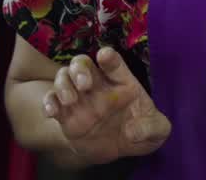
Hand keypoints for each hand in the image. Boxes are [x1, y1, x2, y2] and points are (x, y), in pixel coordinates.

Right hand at [44, 47, 170, 165]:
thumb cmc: (141, 132)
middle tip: (85, 84)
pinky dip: (48, 102)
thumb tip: (134, 131)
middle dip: (80, 68)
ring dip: (63, 84)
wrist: (118, 150)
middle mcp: (100, 86)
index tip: (104, 56)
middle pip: (84, 64)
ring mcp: (81, 99)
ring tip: (70, 101)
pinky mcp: (66, 114)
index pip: (114, 64)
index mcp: (124, 83)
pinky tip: (52, 112)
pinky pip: (52, 100)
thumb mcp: (157, 132)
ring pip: (64, 77)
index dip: (109, 57)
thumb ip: (152, 129)